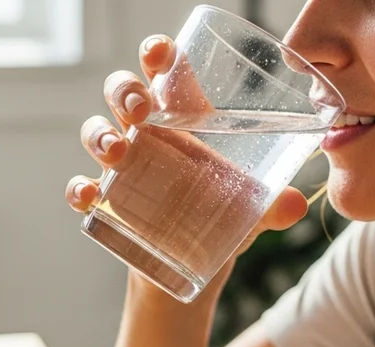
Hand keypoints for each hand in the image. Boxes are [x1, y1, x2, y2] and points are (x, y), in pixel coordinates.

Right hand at [64, 35, 308, 251]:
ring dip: (99, 135)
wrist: (192, 266)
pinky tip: (89, 196)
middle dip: (125, 91)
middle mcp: (147, 136)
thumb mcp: (252, 209)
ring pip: (95, 132)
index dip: (157, 54)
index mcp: (183, 120)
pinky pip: (81, 188)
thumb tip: (295, 204)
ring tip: (117, 152)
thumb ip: (273, 205)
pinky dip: (79, 189)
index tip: (160, 52)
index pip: (165, 73)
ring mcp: (122, 168)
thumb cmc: (220, 217)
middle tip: (140, 109)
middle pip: (122, 94)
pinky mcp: (108, 204)